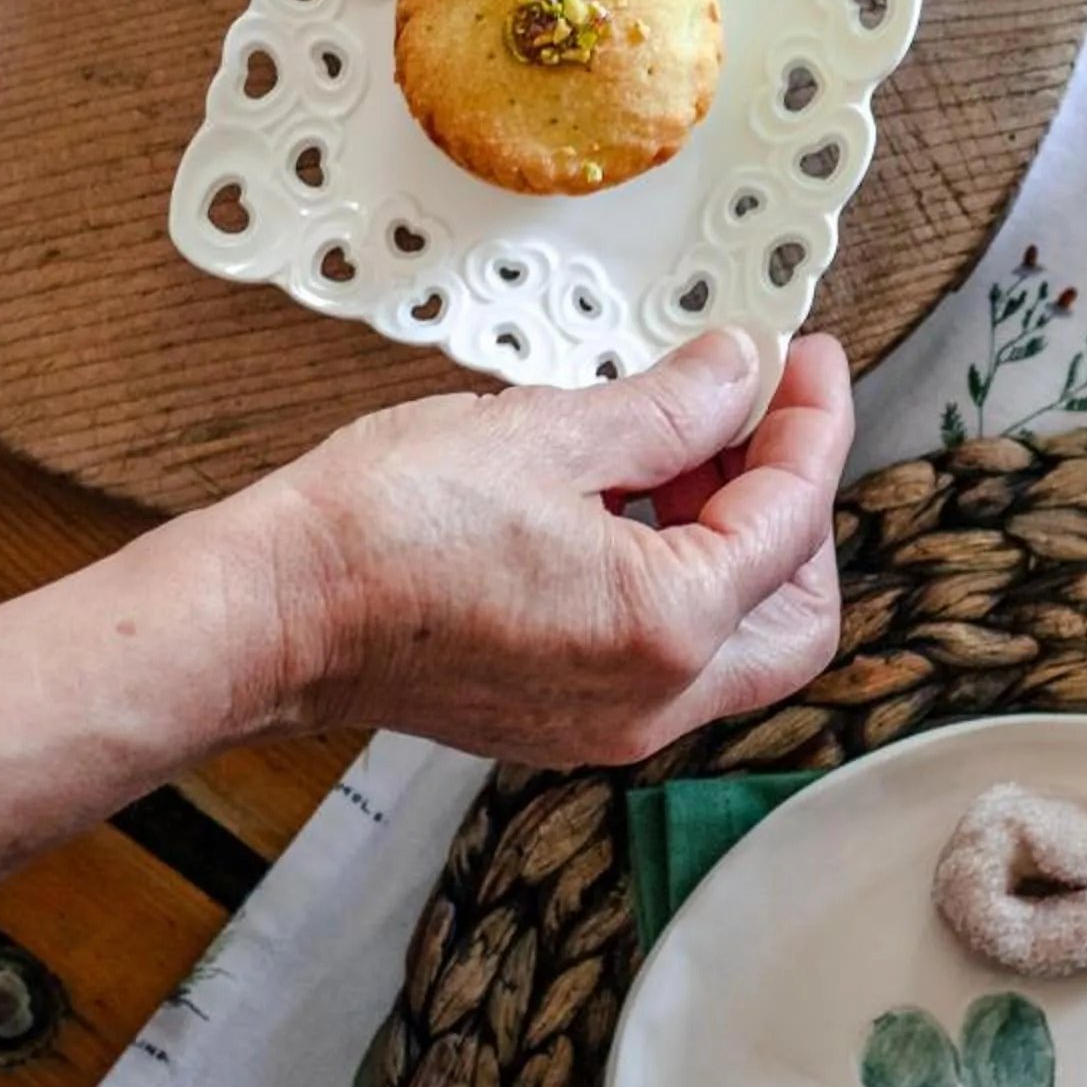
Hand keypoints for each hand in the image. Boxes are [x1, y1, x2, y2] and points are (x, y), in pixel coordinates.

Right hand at [225, 331, 852, 763]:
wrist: (273, 612)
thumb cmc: (387, 529)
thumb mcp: (553, 433)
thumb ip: (674, 406)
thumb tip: (740, 373)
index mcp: (668, 627)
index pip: (793, 520)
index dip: (813, 423)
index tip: (808, 361)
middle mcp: (653, 700)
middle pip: (797, 615)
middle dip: (797, 509)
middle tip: (764, 418)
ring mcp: (608, 724)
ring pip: (737, 643)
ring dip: (737, 542)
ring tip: (683, 444)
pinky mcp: (564, 719)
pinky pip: (668, 657)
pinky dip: (681, 580)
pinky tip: (631, 500)